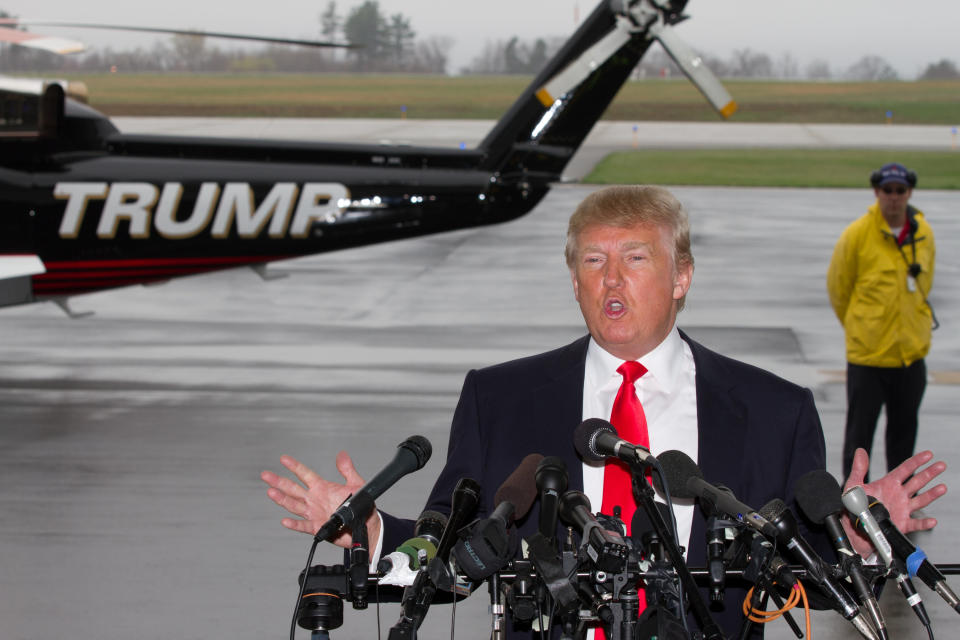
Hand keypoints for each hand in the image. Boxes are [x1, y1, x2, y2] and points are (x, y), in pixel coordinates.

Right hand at [261, 452, 380, 548]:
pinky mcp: (317, 527)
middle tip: (266, 475)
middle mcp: (315, 499)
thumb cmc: (361, 506)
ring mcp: (314, 513)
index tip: (283, 459)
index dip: (295, 466)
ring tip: (271, 492)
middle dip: (279, 482)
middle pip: (293, 489)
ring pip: (294, 505)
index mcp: (322, 488)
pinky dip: (294, 524)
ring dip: (282, 500)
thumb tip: (342, 454)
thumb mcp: (356, 484)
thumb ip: (347, 470)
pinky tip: (285, 520)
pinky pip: (304, 525)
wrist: (365, 526)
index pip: (305, 474)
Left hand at [842, 448, 946, 556]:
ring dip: (931, 494)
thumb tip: (860, 451)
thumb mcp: (854, 485)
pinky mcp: (902, 524)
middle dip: (929, 473)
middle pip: (917, 482)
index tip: (929, 454)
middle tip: (941, 465)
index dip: (916, 461)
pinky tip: (932, 521)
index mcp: (888, 484)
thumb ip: (859, 469)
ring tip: (942, 488)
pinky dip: (924, 523)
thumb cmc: (854, 506)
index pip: (905, 470)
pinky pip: (915, 524)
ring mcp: (902, 509)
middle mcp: (898, 495)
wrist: (854, 527)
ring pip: (921, 500)